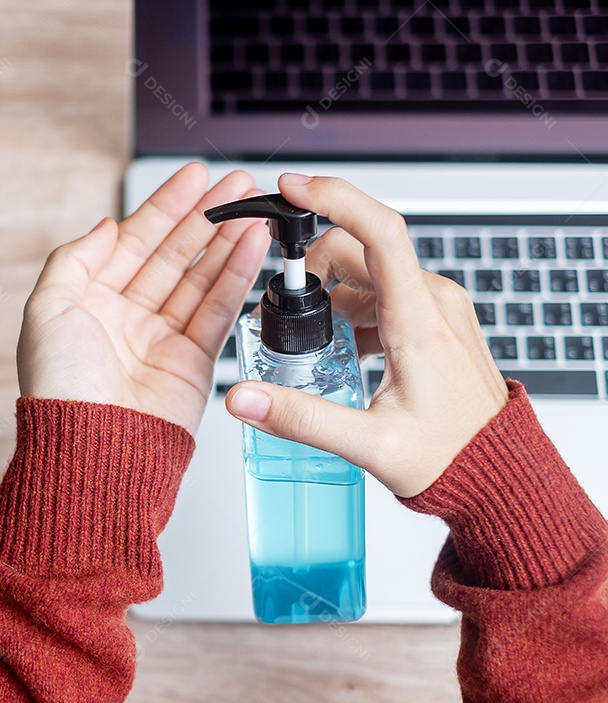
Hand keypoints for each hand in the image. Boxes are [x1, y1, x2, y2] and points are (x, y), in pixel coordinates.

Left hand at [17, 163, 270, 434]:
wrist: (91, 447)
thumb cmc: (60, 388)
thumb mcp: (46, 308)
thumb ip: (74, 258)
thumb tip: (105, 226)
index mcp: (88, 302)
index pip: (133, 242)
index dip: (164, 207)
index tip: (192, 178)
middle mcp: (125, 318)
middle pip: (172, 255)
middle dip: (205, 217)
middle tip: (236, 186)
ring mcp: (160, 340)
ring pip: (200, 278)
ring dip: (227, 241)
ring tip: (253, 209)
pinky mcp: (192, 363)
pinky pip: (217, 311)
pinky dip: (236, 277)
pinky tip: (251, 247)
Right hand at [225, 174, 508, 497]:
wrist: (498, 473)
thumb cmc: (451, 458)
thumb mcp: (367, 445)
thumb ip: (299, 417)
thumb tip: (244, 397)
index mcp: (419, 319)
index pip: (380, 231)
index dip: (334, 199)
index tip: (293, 189)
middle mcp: (432, 300)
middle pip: (359, 248)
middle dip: (312, 270)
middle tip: (284, 314)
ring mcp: (436, 307)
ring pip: (369, 271)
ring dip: (331, 293)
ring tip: (312, 341)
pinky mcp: (434, 318)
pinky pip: (384, 292)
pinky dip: (352, 307)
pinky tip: (342, 348)